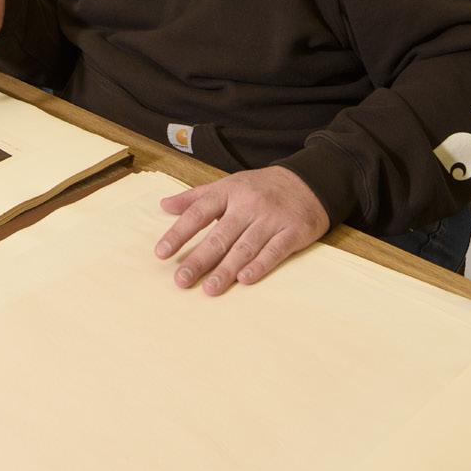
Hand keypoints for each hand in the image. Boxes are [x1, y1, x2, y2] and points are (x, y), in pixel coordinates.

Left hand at [155, 167, 329, 295]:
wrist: (309, 181)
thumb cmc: (260, 188)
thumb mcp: (228, 185)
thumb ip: (195, 197)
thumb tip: (163, 206)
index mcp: (228, 192)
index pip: (198, 213)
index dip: (179, 233)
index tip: (161, 253)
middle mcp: (248, 205)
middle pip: (220, 235)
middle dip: (199, 260)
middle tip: (181, 280)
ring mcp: (271, 219)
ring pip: (245, 247)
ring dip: (226, 269)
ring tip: (209, 289)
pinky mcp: (293, 232)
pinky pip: (274, 251)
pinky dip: (260, 265)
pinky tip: (245, 279)